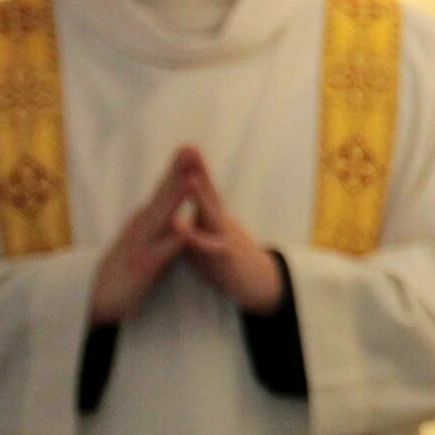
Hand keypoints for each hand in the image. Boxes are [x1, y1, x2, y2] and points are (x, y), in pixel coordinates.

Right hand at [88, 159, 191, 324]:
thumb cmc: (127, 265)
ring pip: (161, 219)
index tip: (190, 148)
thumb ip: (158, 219)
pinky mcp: (143, 267)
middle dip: (176, 173)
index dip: (177, 170)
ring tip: (190, 179)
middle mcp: (141, 227)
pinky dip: (173, 241)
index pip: (164, 190)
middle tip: (188, 149)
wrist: (101, 298)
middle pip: (162, 196)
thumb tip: (170, 199)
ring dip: (175, 199)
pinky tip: (185, 231)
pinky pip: (161, 253)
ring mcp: (141, 245)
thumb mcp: (145, 236)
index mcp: (145, 220)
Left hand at [174, 149, 284, 313]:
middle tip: (190, 149)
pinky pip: (210, 247)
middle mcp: (220, 223)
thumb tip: (175, 215)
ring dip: (201, 197)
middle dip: (199, 171)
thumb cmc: (228, 262)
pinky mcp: (225, 257)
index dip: (191, 170)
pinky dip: (196, 239)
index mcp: (212, 219)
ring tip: (190, 178)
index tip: (183, 149)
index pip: (201, 190)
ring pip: (211, 215)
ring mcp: (225, 238)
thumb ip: (194, 225)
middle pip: (209, 193)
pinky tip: (184, 230)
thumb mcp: (208, 239)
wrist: (259, 284)